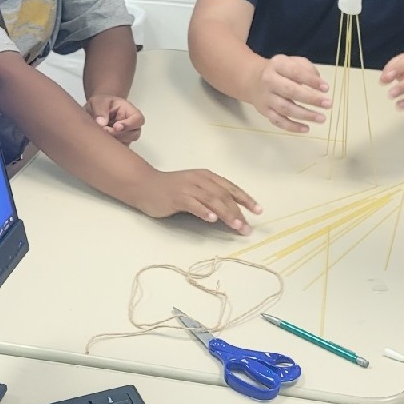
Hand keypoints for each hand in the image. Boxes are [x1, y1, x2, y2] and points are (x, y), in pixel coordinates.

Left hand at [85, 94, 144, 144]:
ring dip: (115, 141)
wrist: (95, 111)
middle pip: (134, 134)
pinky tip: (102, 141)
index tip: (116, 126)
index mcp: (129, 111)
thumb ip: (100, 109)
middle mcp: (131, 125)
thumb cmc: (100, 104)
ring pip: (127, 143)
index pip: (138, 119)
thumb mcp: (98, 102)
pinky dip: (111, 147)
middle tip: (105, 130)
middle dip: (120, 135)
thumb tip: (102, 123)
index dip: (129, 124)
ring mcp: (126, 135)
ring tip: (102, 135)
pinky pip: (119, 149)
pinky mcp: (120, 143)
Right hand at [144, 169, 261, 231]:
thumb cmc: (172, 189)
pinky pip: (193, 204)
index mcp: (207, 176)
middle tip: (247, 227)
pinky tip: (212, 220)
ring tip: (236, 226)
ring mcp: (188, 187)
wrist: (145, 185)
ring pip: (212, 200)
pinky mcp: (177, 197)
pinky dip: (204, 211)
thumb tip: (231, 212)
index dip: (246, 199)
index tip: (258, 211)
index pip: (231, 188)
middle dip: (238, 212)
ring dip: (226, 214)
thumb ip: (211, 197)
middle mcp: (200, 180)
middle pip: (224, 196)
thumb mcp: (195, 188)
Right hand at [251, 54, 330, 133]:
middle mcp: (269, 81)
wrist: (252, 80)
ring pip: (285, 108)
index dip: (311, 81)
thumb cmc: (279, 71)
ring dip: (305, 115)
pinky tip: (306, 129)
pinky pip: (278, 121)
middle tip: (328, 104)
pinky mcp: (264, 111)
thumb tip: (319, 82)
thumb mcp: (291, 62)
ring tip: (321, 118)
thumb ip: (306, 68)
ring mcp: (266, 98)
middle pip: (290, 91)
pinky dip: (292, 127)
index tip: (326, 88)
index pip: (295, 72)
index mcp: (277, 65)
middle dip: (311, 99)